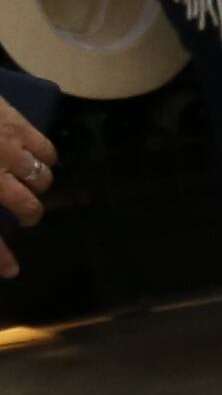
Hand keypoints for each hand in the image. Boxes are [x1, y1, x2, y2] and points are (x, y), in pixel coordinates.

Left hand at [0, 90, 47, 276]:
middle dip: (29, 214)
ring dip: (37, 183)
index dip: (0, 257)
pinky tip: (35, 154)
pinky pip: (45, 147)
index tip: (11, 271)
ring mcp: (8, 148)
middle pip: (27, 203)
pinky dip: (45, 156)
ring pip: (42, 175)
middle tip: (25, 212)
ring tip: (29, 181)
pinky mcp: (15, 122)